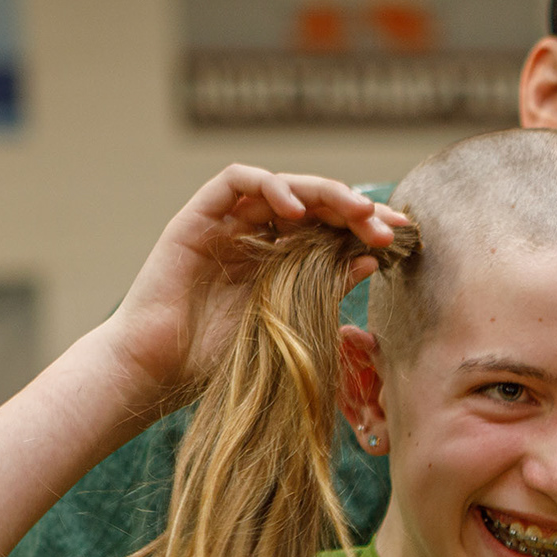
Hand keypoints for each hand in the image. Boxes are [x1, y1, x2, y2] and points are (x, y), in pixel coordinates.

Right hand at [99, 165, 407, 409]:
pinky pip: (236, 182)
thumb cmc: (215, 363)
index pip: (328, 230)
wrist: (155, 374)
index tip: (401, 238)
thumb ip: (323, 290)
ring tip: (355, 212)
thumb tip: (368, 260)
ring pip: (281, 186)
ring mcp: (224, 225)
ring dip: (323, 193)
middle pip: (311, 204)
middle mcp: (253, 237)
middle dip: (353, 209)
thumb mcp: (286, 323)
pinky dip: (270, 186)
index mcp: (277, 263)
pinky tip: (297, 209)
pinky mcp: (196, 218)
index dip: (364, 228)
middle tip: (385, 226)